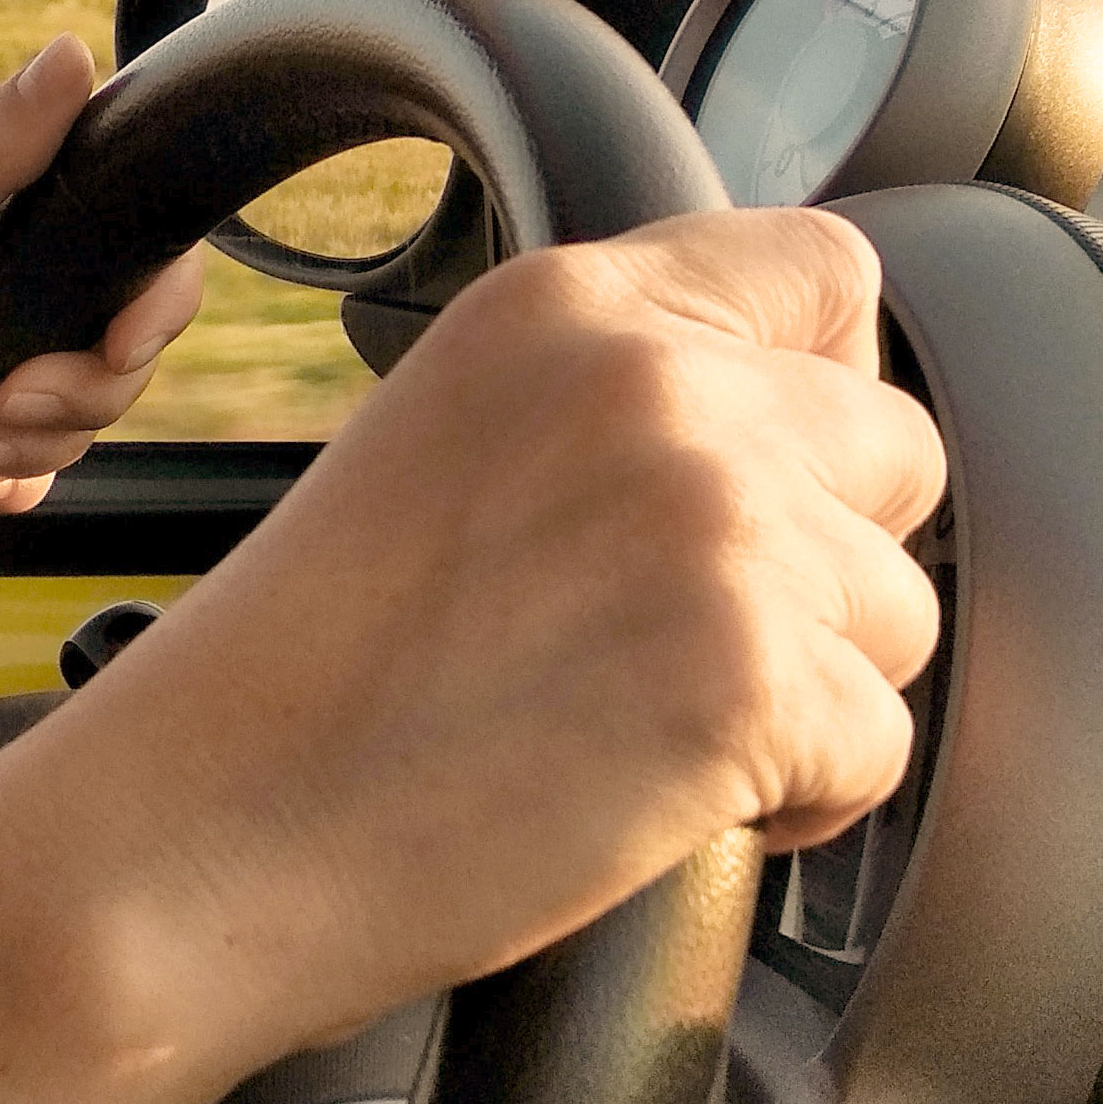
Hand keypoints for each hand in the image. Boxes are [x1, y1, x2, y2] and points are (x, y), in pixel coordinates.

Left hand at [0, 34, 201, 632]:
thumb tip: (71, 52)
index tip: (117, 347)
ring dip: (34, 443)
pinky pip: (32, 452)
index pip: (132, 240)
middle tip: (2, 407)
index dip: (150, 303)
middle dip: (79, 392)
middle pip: (116, 335)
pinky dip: (12, 475)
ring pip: (78, 402)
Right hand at [0, 207, 944, 1071]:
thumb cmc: (301, 676)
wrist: (201, 832)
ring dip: (812, 686)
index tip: (774, 476)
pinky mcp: (747, 676)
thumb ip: (610, 401)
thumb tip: (780, 431)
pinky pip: (882, 743)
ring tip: (646, 727)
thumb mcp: (446, 446)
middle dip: (824, 557)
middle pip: (894, 449)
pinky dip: (798, 798)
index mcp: (564, 307)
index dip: (823, 385)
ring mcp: (712, 523)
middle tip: (678, 637)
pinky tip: (657, 798)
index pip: (824, 272)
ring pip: (901, 611)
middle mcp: (655, 384)